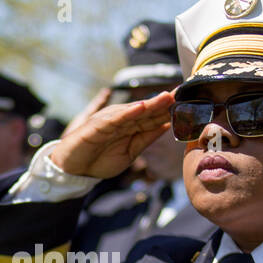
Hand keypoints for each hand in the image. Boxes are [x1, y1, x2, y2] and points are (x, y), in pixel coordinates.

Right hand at [52, 92, 174, 178]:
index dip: (170, 109)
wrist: (74, 170)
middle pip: (146, 110)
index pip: (153, 117)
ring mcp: (109, 121)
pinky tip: (141, 108)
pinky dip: (127, 113)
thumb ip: (146, 138)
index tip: (188, 102)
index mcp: (131, 127)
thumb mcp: (130, 153)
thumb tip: (167, 125)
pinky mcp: (96, 126)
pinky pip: (114, 119)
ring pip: (133, 111)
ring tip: (167, 96)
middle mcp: (121, 120)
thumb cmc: (100, 161)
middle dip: (164, 102)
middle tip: (184, 92)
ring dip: (151, 103)